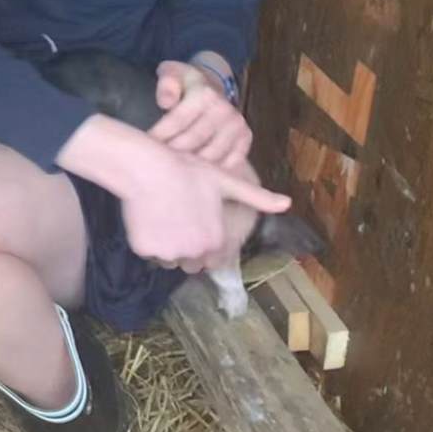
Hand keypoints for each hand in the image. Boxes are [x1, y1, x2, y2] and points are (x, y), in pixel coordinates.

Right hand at [117, 139, 289, 272]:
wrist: (147, 167)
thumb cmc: (187, 171)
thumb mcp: (225, 181)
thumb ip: (256, 197)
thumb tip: (288, 204)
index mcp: (215, 240)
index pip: (213, 260)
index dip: (204, 245)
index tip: (196, 228)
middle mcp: (193, 252)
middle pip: (190, 264)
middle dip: (186, 251)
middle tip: (178, 226)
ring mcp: (168, 252)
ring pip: (168, 261)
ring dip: (167, 249)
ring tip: (162, 222)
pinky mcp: (144, 250)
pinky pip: (148, 254)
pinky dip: (147, 243)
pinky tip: (147, 221)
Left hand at [151, 60, 250, 166]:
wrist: (212, 86)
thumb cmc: (186, 84)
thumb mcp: (172, 74)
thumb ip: (166, 84)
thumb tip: (165, 102)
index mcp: (205, 95)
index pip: (178, 121)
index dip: (159, 135)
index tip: (145, 146)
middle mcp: (225, 110)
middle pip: (192, 141)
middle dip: (171, 154)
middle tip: (155, 164)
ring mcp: (237, 126)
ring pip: (210, 156)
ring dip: (190, 166)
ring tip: (172, 172)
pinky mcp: (245, 139)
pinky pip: (228, 163)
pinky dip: (211, 171)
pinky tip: (194, 173)